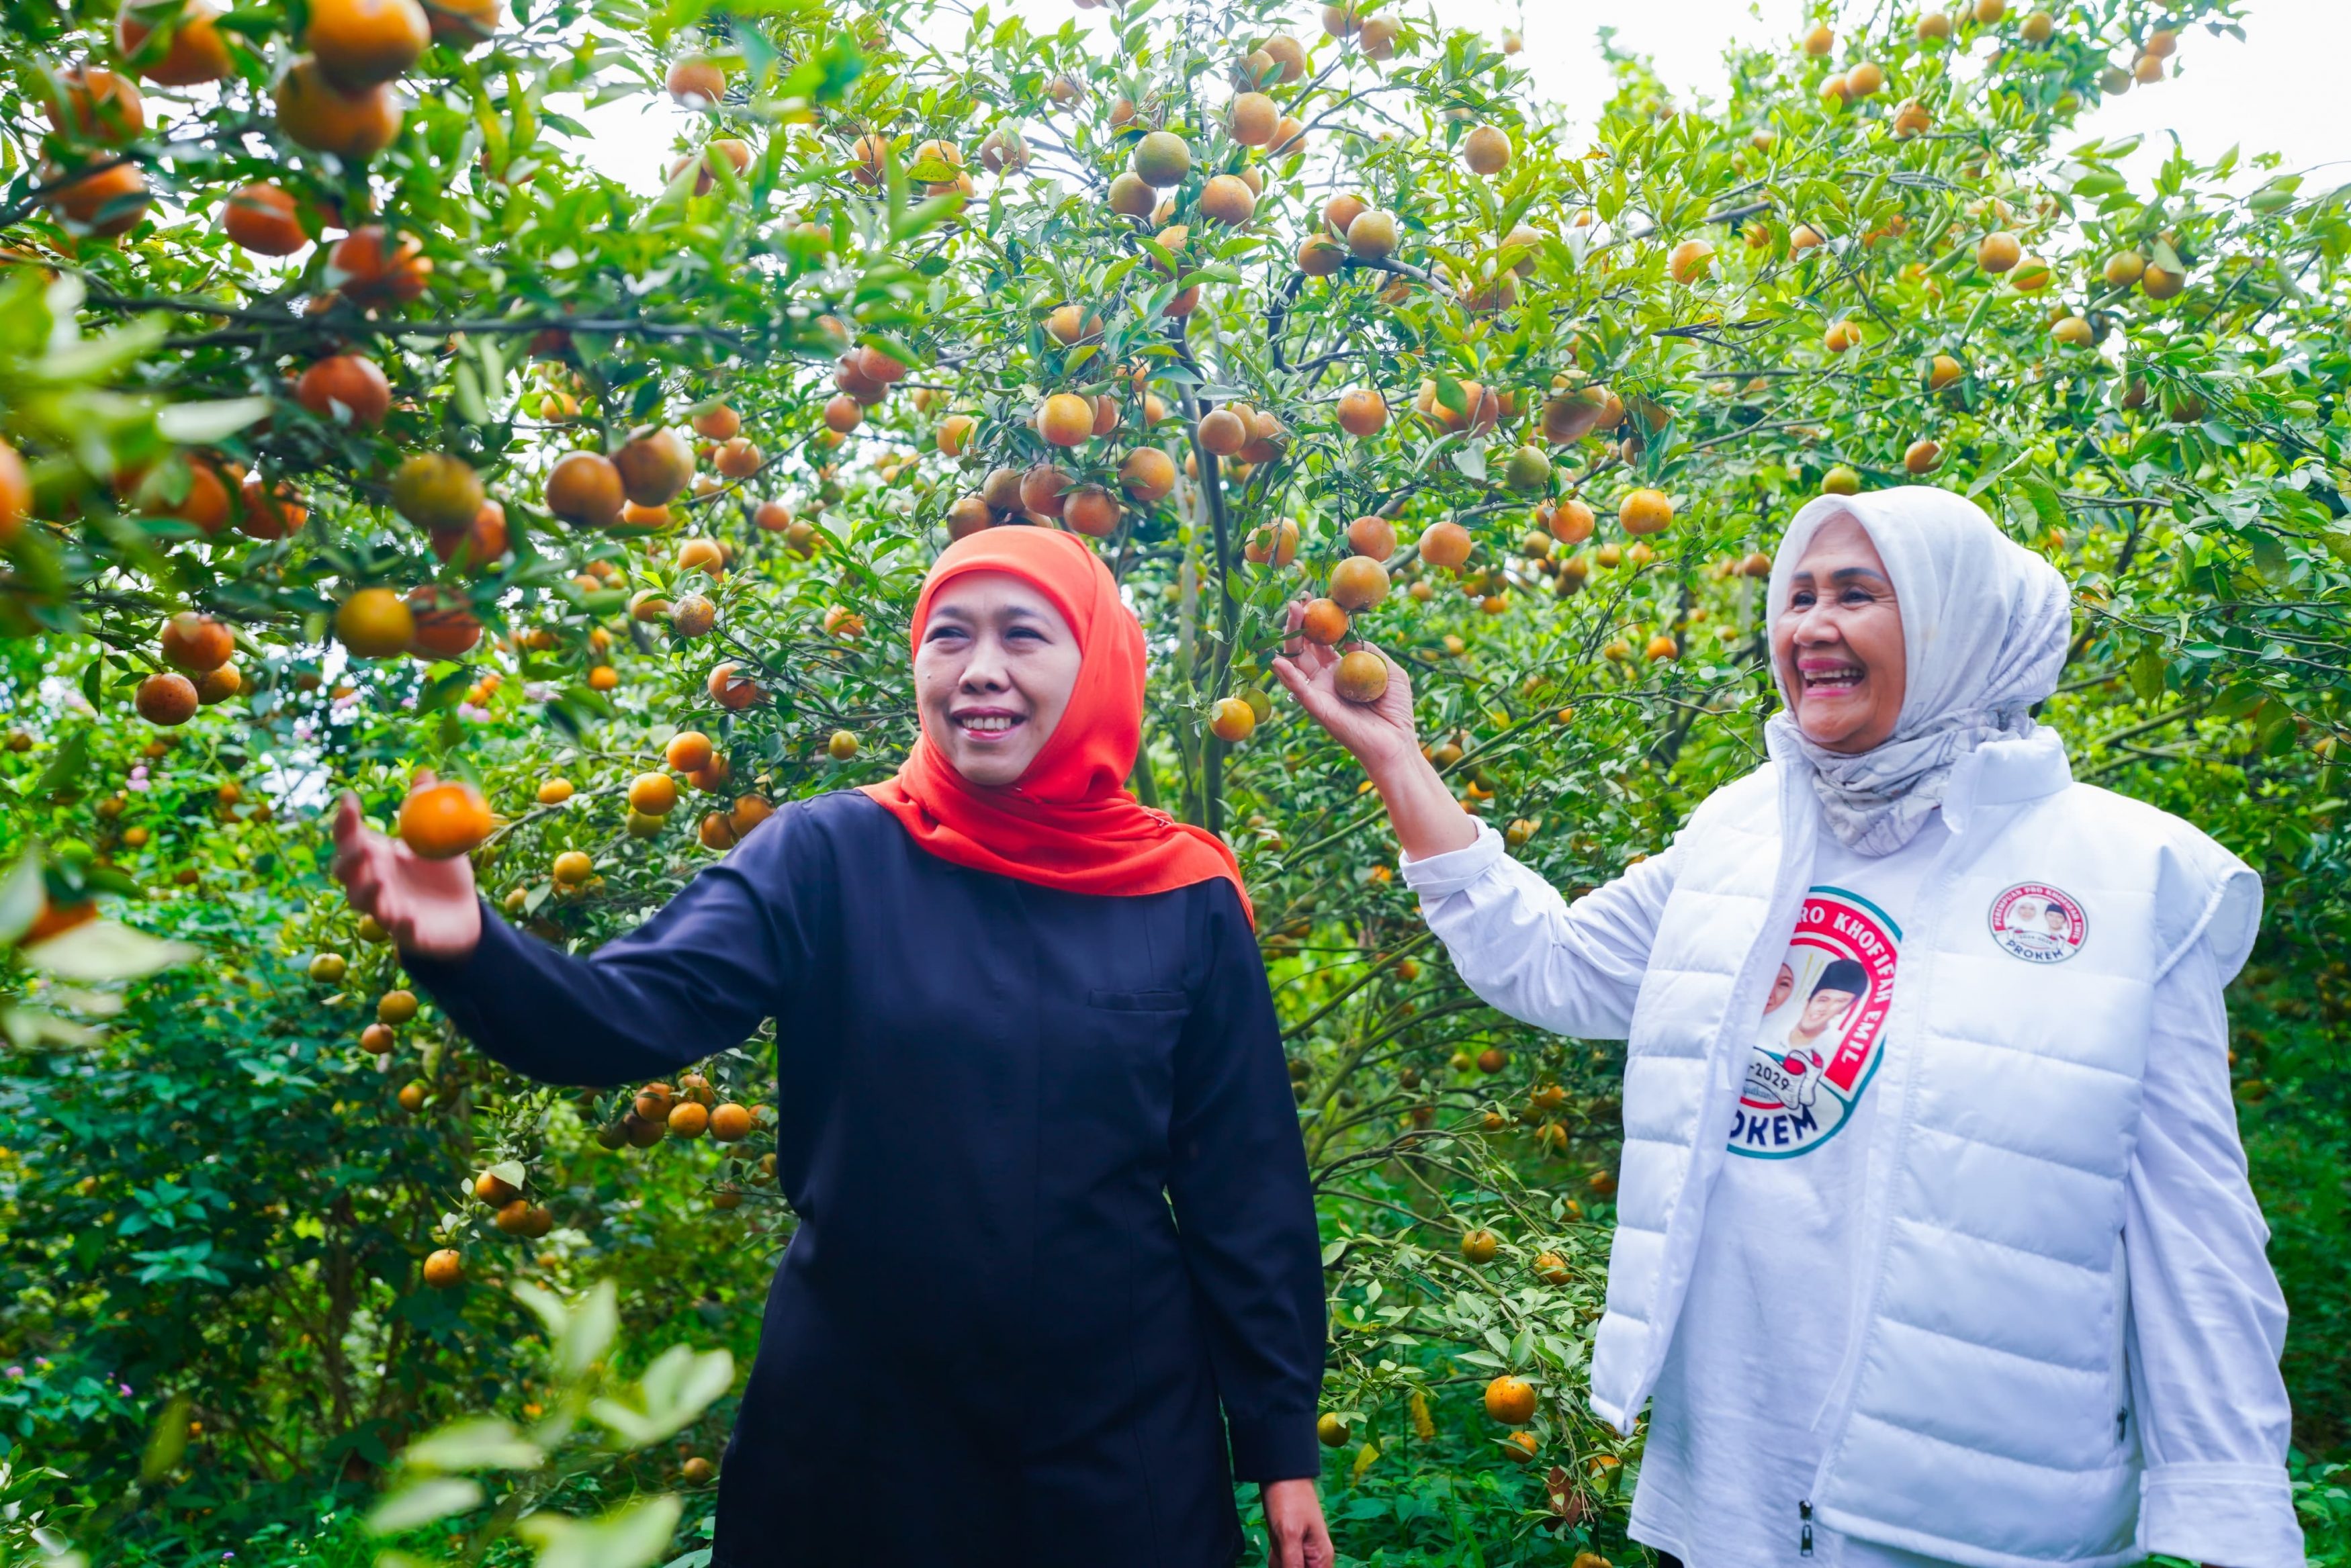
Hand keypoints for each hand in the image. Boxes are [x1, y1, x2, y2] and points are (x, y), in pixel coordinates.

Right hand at [331, 788, 483, 959]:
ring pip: (363, 902)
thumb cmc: (443, 874)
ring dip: (367, 891)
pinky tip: (408, 917)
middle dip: (349, 858)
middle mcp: (372, 882)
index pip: (349, 838)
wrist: (464, 914)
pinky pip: (397, 930)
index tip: (349, 799)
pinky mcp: (404, 933)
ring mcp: (384, 909)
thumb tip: (424, 772)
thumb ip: (428, 808)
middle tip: (362, 846)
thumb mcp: (440, 838)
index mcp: (376, 856)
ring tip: (378, 881)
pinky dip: (400, 924)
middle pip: (345, 871)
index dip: (344, 820)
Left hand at [1260, 1477, 1332, 1567]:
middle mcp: (1314, 1558)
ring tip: (1280, 1540)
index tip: (1286, 1560)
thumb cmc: (1289, 1499)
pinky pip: (1281, 1562)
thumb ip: (1292, 1565)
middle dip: (1285, 1563)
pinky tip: (1275, 1542)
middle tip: (1282, 1544)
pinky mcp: (1289, 1546)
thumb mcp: (1289, 1535)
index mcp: (1321, 1558)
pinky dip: (1275, 1557)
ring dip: (1279, 1561)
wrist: (1280, 1473)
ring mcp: (1301, 1551)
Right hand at [1269, 601, 1418, 777]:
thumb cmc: (1396, 709)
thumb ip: (1369, 652)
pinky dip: (1286, 676)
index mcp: (1340, 670)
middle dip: (1300, 623)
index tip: (1315, 598)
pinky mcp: (1318, 708)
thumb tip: (1350, 636)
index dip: (1318, 621)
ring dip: (1291, 639)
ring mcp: (1319, 692)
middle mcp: (1326, 679)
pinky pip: (1298, 690)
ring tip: (1291, 614)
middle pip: (1306, 647)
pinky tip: (1278, 660)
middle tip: (1298, 600)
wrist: (1397, 742)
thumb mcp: (1389, 670)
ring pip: (1297, 663)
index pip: (1323, 641)